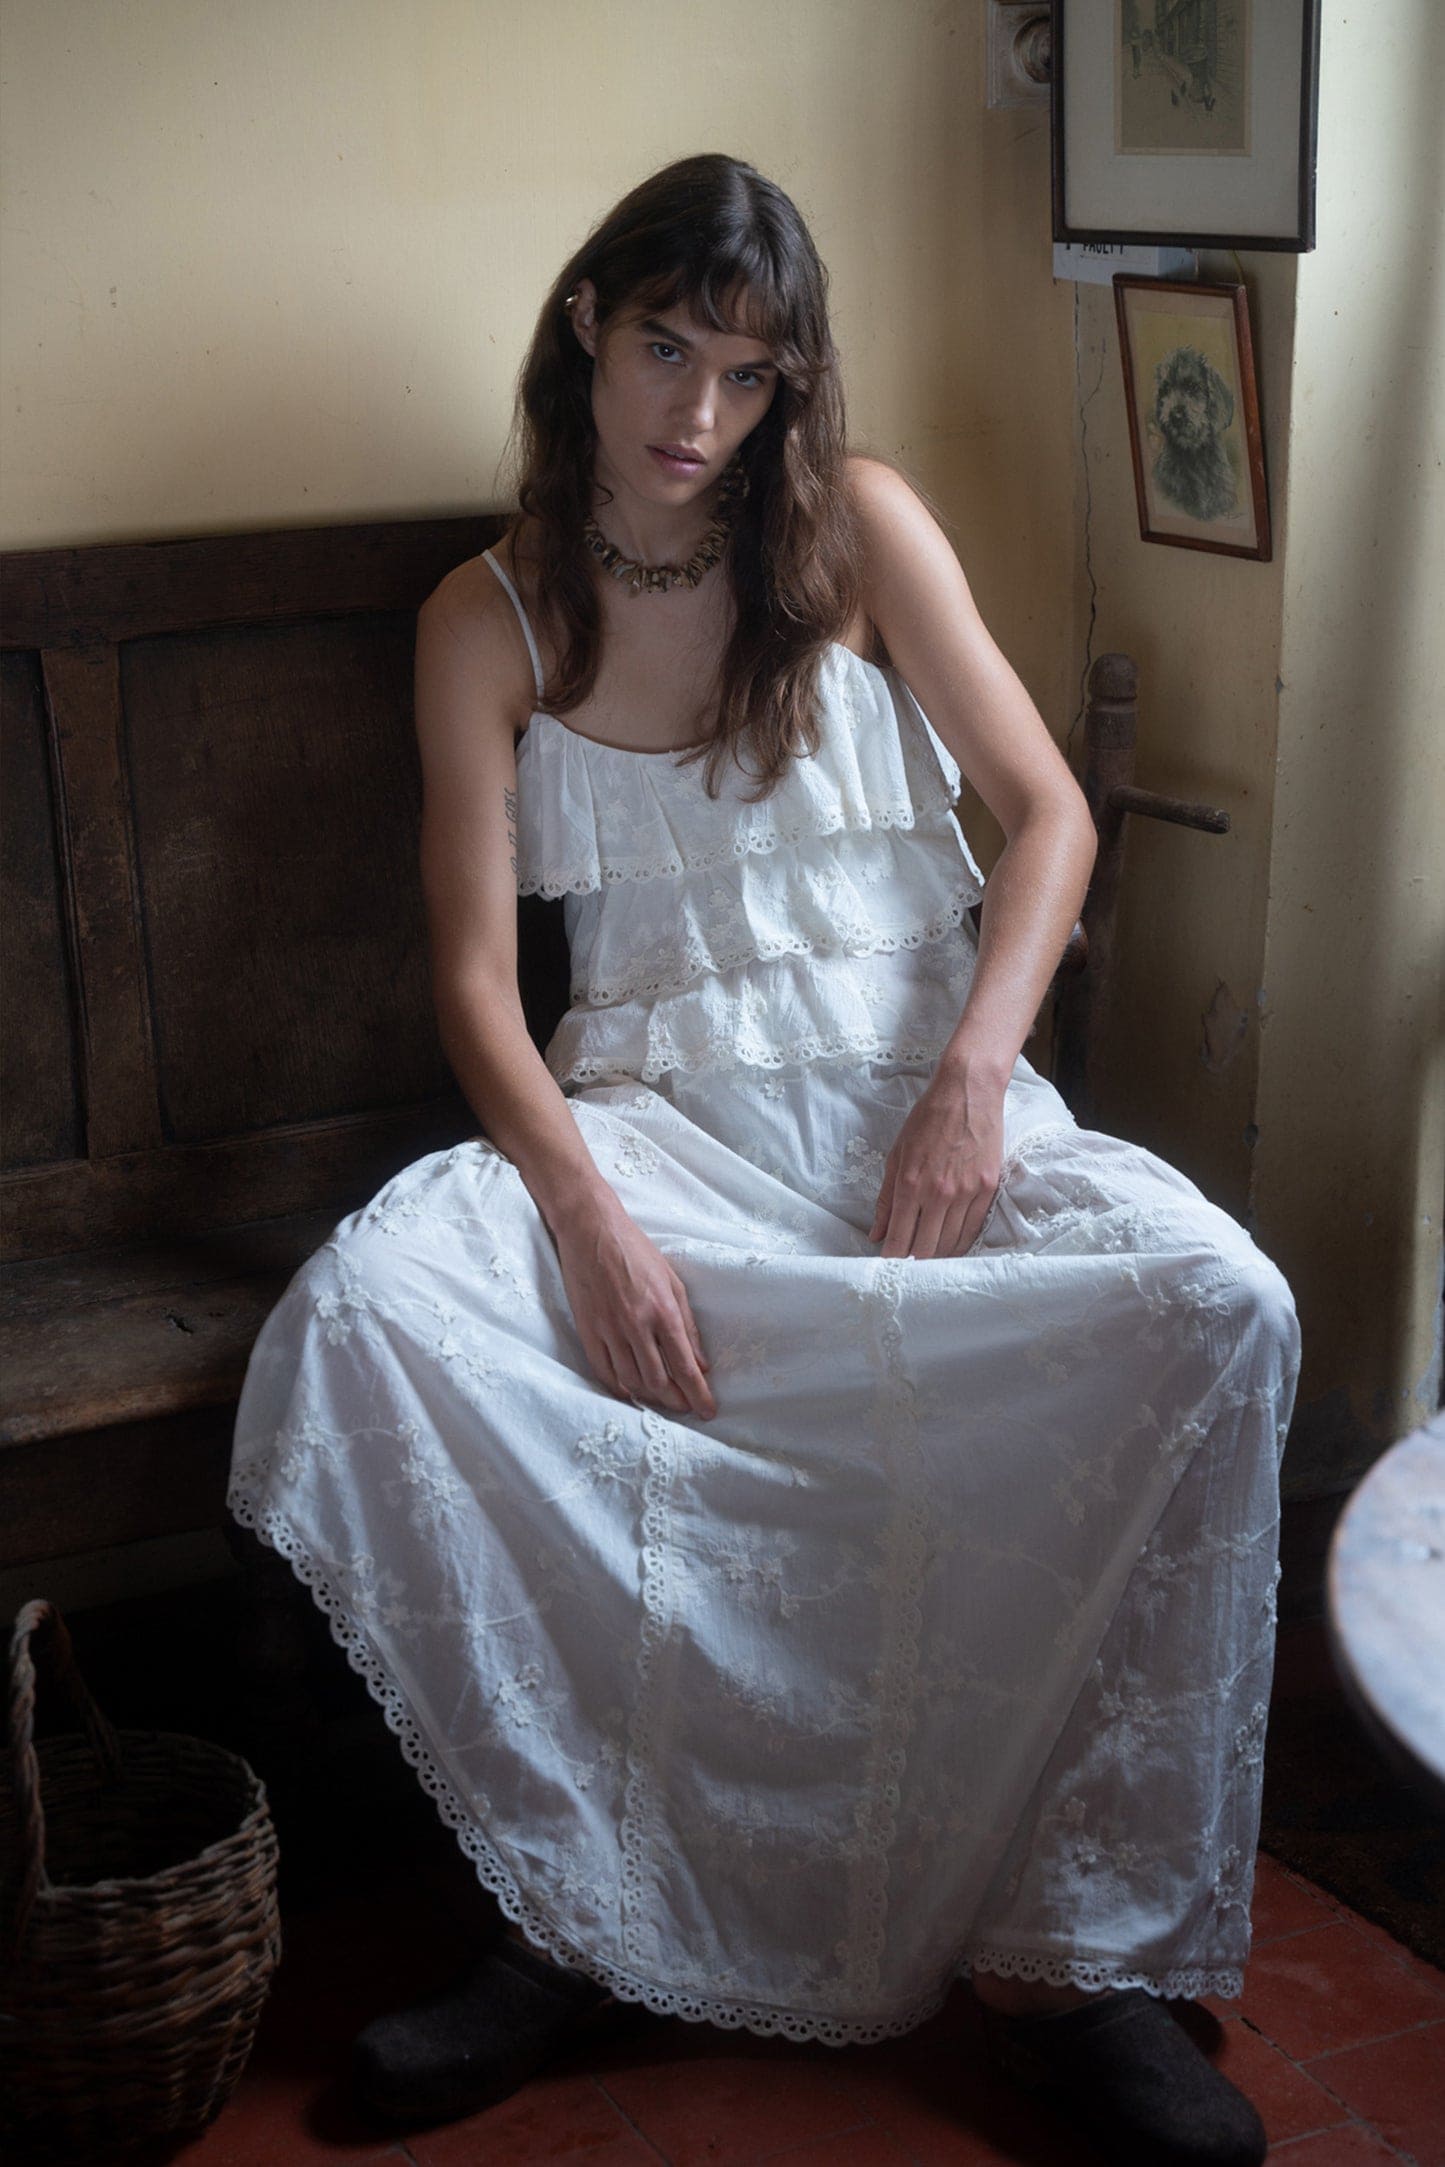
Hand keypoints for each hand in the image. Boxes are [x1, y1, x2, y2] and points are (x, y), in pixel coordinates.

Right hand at [552, 1193, 716, 1419]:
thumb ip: (687, 1325)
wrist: (591, 1230)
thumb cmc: (636, 1251)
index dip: (698, 1393)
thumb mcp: (672, 1282)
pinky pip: (604, 1371)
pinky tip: (629, 1391)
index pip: (685, 1365)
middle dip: (676, 1401)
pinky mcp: (587, 1330)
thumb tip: (701, 1363)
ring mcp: (609, 1329)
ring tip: (662, 1400)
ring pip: (631, 1380)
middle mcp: (637, 1325)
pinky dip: (619, 1387)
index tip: (707, 1411)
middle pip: (658, 1381)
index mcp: (663, 1310)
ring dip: (649, 1397)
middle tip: (685, 1407)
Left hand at [868, 1068, 1004, 1259]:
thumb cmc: (928, 1120)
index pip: (900, 1238)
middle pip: (927, 1248)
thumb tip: (876, 1233)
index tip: (888, 1265)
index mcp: (911, 1184)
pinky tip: (951, 1245)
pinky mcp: (988, 1189)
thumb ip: (886, 1199)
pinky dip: (961, 1242)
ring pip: (952, 1243)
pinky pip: (973, 1228)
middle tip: (909, 1264)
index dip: (892, 1258)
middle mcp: (940, 1194)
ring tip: (929, 1256)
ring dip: (939, 1255)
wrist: (969, 1093)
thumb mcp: (896, 1155)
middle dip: (915, 1261)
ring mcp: (967, 1193)